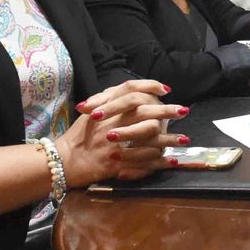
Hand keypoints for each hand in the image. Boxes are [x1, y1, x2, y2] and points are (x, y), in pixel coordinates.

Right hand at [63, 79, 189, 184]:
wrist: (64, 161)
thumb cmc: (78, 137)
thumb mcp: (90, 113)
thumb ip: (109, 101)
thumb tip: (132, 92)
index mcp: (105, 109)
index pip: (130, 90)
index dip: (149, 87)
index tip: (165, 89)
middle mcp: (111, 123)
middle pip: (145, 111)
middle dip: (167, 111)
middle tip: (184, 111)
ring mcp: (114, 143)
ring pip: (148, 137)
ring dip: (169, 139)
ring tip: (185, 140)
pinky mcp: (116, 162)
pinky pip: (143, 161)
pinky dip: (159, 161)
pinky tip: (172, 161)